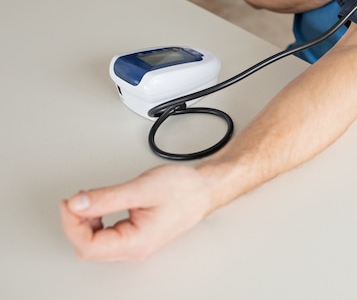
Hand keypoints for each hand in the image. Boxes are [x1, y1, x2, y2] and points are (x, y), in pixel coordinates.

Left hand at [60, 164, 212, 261]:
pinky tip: (99, 205)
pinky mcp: (136, 235)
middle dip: (76, 223)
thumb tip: (77, 204)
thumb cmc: (183, 190)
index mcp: (136, 242)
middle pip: (89, 248)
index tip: (70, 202)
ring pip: (96, 243)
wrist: (204, 189)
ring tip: (89, 199)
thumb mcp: (141, 188)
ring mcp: (135, 244)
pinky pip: (106, 235)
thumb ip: (106, 197)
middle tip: (77, 198)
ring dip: (85, 221)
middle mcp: (135, 249)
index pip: (89, 245)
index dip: (72, 223)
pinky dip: (96, 220)